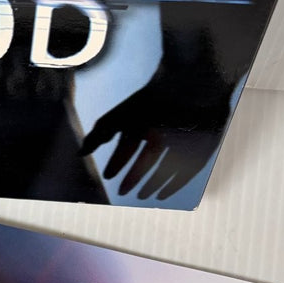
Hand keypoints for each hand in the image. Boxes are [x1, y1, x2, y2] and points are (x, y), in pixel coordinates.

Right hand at [79, 74, 231, 200]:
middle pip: (148, 157)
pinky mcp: (202, 144)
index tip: (107, 176)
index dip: (117, 161)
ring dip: (155, 181)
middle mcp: (163, 129)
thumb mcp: (117, 119)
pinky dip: (175, 182)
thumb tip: (81, 153)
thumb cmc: (151, 100)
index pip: (127, 145)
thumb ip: (98, 136)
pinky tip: (163, 194)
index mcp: (144, 120)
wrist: (189, 86)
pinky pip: (187, 167)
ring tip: (144, 196)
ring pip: (167, 164)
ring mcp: (184, 136)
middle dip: (135, 175)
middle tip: (122, 192)